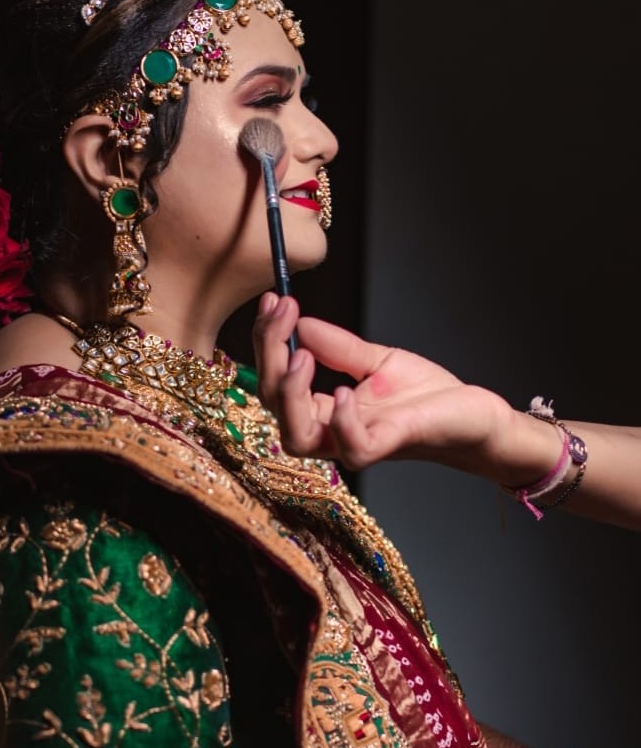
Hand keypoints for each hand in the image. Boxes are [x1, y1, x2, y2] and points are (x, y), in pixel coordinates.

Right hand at [253, 293, 513, 472]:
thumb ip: (338, 347)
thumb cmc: (429, 397)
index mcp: (324, 409)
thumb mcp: (378, 361)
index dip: (268, 341)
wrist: (478, 419)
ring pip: (298, 436)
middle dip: (270, 356)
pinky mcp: (389, 445)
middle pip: (274, 404)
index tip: (274, 301)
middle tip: (282, 314)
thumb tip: (301, 323)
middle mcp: (331, 430)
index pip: (276, 380)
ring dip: (291, 394)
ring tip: (301, 355)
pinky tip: (341, 390)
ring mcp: (357, 441)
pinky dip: (341, 420)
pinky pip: (351, 446)